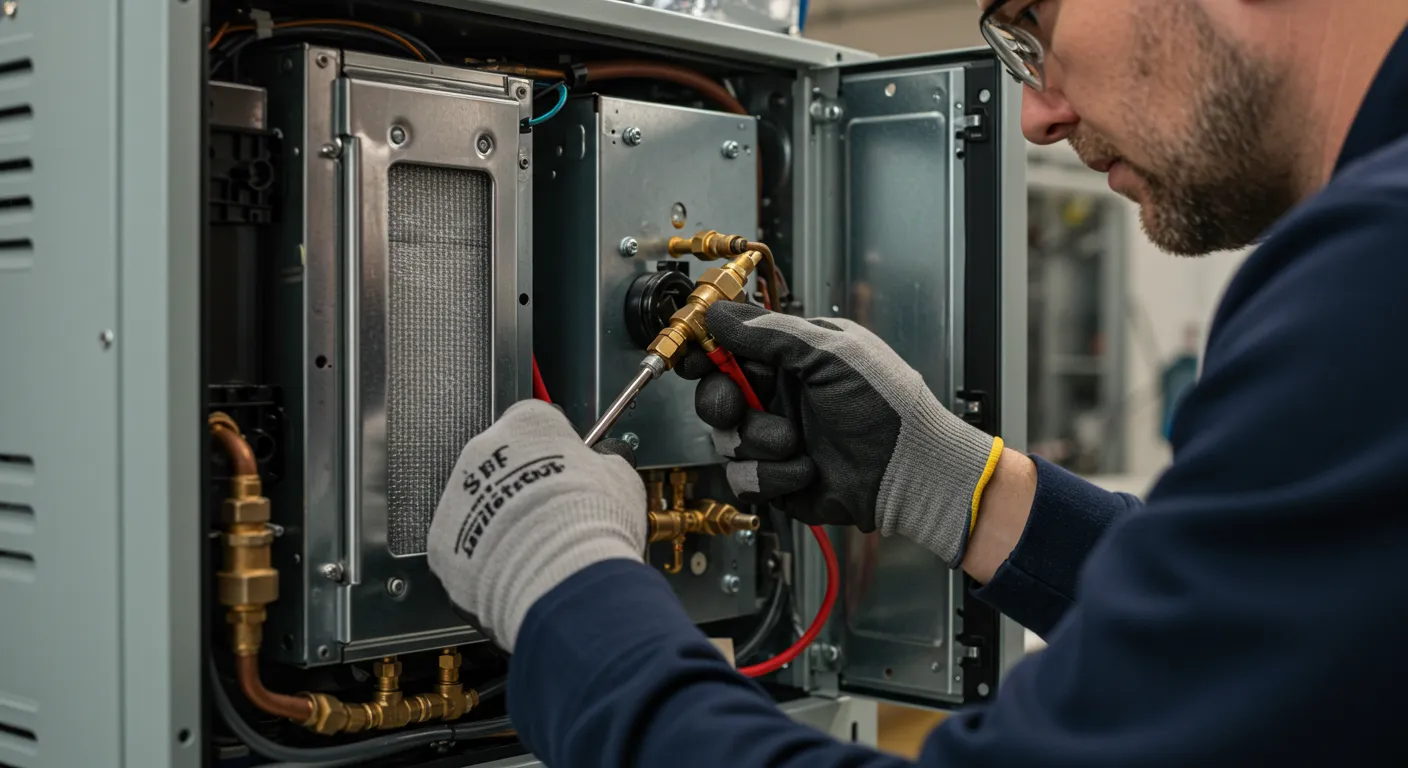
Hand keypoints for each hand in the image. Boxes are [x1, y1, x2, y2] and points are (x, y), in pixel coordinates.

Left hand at [426, 400, 646, 650]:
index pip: (538, 420)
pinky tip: (513, 567)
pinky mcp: (442, 539)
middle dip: (524, 484)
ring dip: (502, 519)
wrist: (559, 577)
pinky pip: (463, 542)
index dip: (557, 446)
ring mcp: (457, 495)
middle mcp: (484, 451)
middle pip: (503, 461)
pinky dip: (484, 555)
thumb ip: (604, 463)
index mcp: (528, 423)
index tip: (569, 466)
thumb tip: (606, 465)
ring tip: (535, 546)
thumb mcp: (620, 478)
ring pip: (479, 502)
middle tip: (554, 512)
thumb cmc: (590, 523)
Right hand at [675, 302, 1002, 567]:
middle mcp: (779, 395)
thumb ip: (769, 332)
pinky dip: (773, 475)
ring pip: (727, 437)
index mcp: (791, 358)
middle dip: (722, 400)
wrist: (910, 471)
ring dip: (759, 440)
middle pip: (716, 392)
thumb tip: (720, 313)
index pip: (732, 347)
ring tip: (795, 441)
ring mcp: (776, 437)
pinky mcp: (776, 478)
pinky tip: (806, 468)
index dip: (707, 351)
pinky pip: (744, 477)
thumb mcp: (830, 353)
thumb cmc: (887, 406)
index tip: (696, 356)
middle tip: (737, 404)